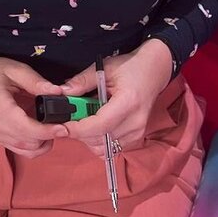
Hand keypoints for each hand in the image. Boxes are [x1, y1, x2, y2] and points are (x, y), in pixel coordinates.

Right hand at [0, 52, 67, 157]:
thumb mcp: (17, 69)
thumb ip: (37, 82)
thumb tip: (58, 92)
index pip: (25, 127)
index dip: (46, 131)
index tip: (63, 127)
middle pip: (28, 142)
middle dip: (48, 135)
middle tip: (62, 122)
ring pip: (27, 150)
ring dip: (43, 142)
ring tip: (52, 126)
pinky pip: (21, 150)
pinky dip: (35, 145)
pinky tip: (41, 131)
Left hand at [55, 40, 174, 157]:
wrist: (155, 70)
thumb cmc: (131, 67)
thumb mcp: (104, 68)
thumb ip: (82, 81)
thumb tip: (63, 93)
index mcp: (128, 103)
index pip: (100, 125)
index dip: (78, 129)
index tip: (62, 125)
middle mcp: (135, 122)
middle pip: (100, 140)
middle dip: (80, 133)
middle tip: (70, 118)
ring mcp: (137, 133)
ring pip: (104, 148)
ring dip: (88, 138)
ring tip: (84, 119)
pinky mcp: (136, 138)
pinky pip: (111, 149)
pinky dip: (98, 141)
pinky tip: (95, 125)